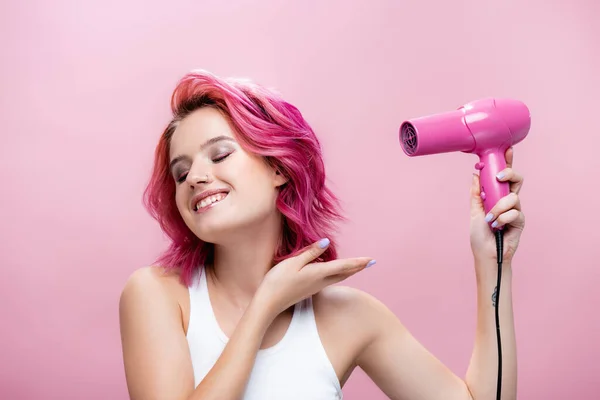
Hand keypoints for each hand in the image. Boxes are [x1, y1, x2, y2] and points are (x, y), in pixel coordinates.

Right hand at [257, 238, 374, 319]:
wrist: (269, 303)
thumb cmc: (278, 281)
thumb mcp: (293, 262)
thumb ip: (311, 252)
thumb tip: (327, 242)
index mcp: (318, 273)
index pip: (343, 266)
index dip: (358, 262)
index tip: (371, 259)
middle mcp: (320, 281)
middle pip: (344, 273)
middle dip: (357, 267)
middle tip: (370, 262)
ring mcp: (315, 287)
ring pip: (338, 277)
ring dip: (349, 271)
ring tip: (357, 266)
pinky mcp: (309, 289)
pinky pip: (329, 280)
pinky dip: (338, 274)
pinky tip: (335, 271)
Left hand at [470, 147, 525, 263]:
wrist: (486, 254)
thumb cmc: (480, 235)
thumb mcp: (474, 211)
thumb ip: (476, 194)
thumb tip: (475, 174)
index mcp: (497, 196)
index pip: (504, 177)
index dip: (507, 162)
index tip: (507, 150)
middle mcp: (508, 201)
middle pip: (517, 180)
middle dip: (510, 174)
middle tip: (499, 177)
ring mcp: (516, 210)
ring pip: (514, 197)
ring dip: (499, 207)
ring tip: (490, 219)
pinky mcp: (520, 221)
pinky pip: (515, 213)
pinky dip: (503, 219)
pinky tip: (497, 227)